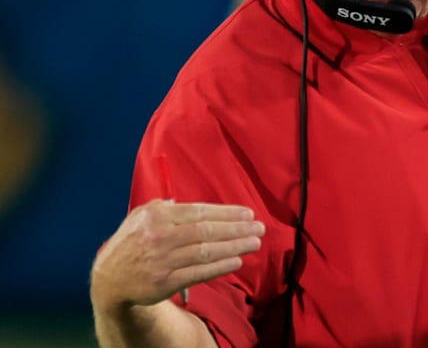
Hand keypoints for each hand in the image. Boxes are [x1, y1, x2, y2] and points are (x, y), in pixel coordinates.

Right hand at [91, 200, 264, 313]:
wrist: (109, 280)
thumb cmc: (132, 243)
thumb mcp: (140, 217)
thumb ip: (165, 206)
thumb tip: (191, 204)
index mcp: (156, 217)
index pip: (200, 212)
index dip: (227, 213)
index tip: (248, 214)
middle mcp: (160, 237)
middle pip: (207, 231)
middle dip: (237, 229)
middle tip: (259, 228)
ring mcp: (162, 261)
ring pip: (206, 252)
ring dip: (234, 247)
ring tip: (254, 243)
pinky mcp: (165, 282)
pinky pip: (199, 273)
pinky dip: (220, 267)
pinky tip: (237, 261)